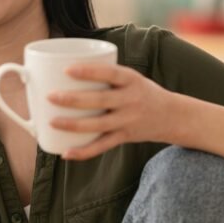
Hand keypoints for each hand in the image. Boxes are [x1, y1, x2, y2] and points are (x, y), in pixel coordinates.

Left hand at [48, 64, 175, 159]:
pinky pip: (102, 146)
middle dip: (73, 99)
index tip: (67, 70)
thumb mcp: (130, 78)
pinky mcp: (125, 137)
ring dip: (74, 125)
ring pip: (99, 125)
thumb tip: (63, 71)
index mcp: (131, 80)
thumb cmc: (141, 92)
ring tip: (52, 122)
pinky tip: (66, 153)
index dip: (89, 71)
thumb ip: (105, 76)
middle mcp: (131, 100)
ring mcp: (128, 120)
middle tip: (51, 96)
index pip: (110, 73)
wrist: (173, 116)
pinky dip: (84, 151)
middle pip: (100, 100)